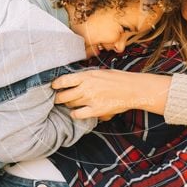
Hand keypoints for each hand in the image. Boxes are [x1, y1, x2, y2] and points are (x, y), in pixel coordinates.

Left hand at [52, 69, 170, 118]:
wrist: (133, 89)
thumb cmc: (118, 79)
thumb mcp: (99, 72)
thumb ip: (85, 76)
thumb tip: (72, 80)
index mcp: (87, 76)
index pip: (63, 80)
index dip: (55, 84)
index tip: (53, 86)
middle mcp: (86, 87)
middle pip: (63, 95)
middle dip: (58, 98)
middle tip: (57, 99)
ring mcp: (90, 99)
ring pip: (70, 105)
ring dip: (68, 105)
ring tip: (71, 104)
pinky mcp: (96, 110)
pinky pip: (78, 114)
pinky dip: (75, 114)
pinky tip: (77, 112)